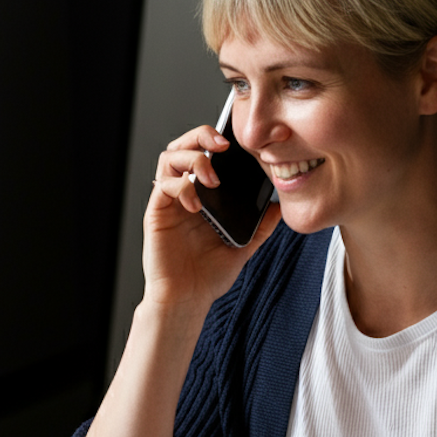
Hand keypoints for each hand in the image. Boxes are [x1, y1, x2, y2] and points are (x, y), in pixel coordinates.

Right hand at [143, 124, 279, 310]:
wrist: (187, 300)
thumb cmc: (208, 276)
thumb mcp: (243, 247)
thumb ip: (260, 227)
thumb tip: (278, 206)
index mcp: (203, 196)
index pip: (204, 154)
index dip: (216, 140)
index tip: (238, 142)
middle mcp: (184, 194)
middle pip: (183, 146)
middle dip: (201, 135)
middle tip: (222, 145)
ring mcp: (169, 202)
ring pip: (169, 158)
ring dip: (192, 159)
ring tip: (211, 178)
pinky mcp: (157, 214)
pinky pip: (163, 186)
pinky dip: (181, 187)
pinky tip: (196, 204)